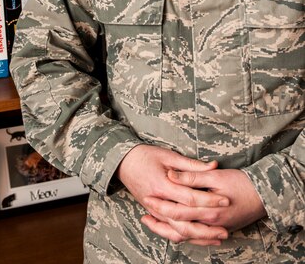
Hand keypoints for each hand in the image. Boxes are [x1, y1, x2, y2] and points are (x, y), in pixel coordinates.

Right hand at [117, 145, 229, 245]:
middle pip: (184, 222)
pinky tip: (200, 239)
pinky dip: (185, 237)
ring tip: (217, 238)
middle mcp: (157, 202)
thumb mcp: (168, 156)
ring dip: (198, 237)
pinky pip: (170, 231)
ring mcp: (154, 211)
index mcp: (162, 185)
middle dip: (206, 228)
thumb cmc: (145, 156)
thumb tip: (213, 166)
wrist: (123, 163)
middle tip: (225, 229)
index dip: (208, 200)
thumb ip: (191, 165)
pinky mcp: (154, 215)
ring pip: (177, 231)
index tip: (225, 201)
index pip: (189, 198)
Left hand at [143, 167, 265, 238]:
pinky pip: (196, 237)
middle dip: (160, 219)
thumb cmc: (241, 182)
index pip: (177, 210)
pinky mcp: (218, 229)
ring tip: (151, 221)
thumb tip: (171, 175)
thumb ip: (192, 175)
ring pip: (186, 235)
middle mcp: (210, 223)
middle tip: (144, 211)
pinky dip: (182, 233)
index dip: (160, 204)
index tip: (146, 197)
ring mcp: (215, 228)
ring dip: (168, 229)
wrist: (265, 195)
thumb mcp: (216, 176)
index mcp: (208, 209)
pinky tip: (173, 227)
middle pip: (178, 225)